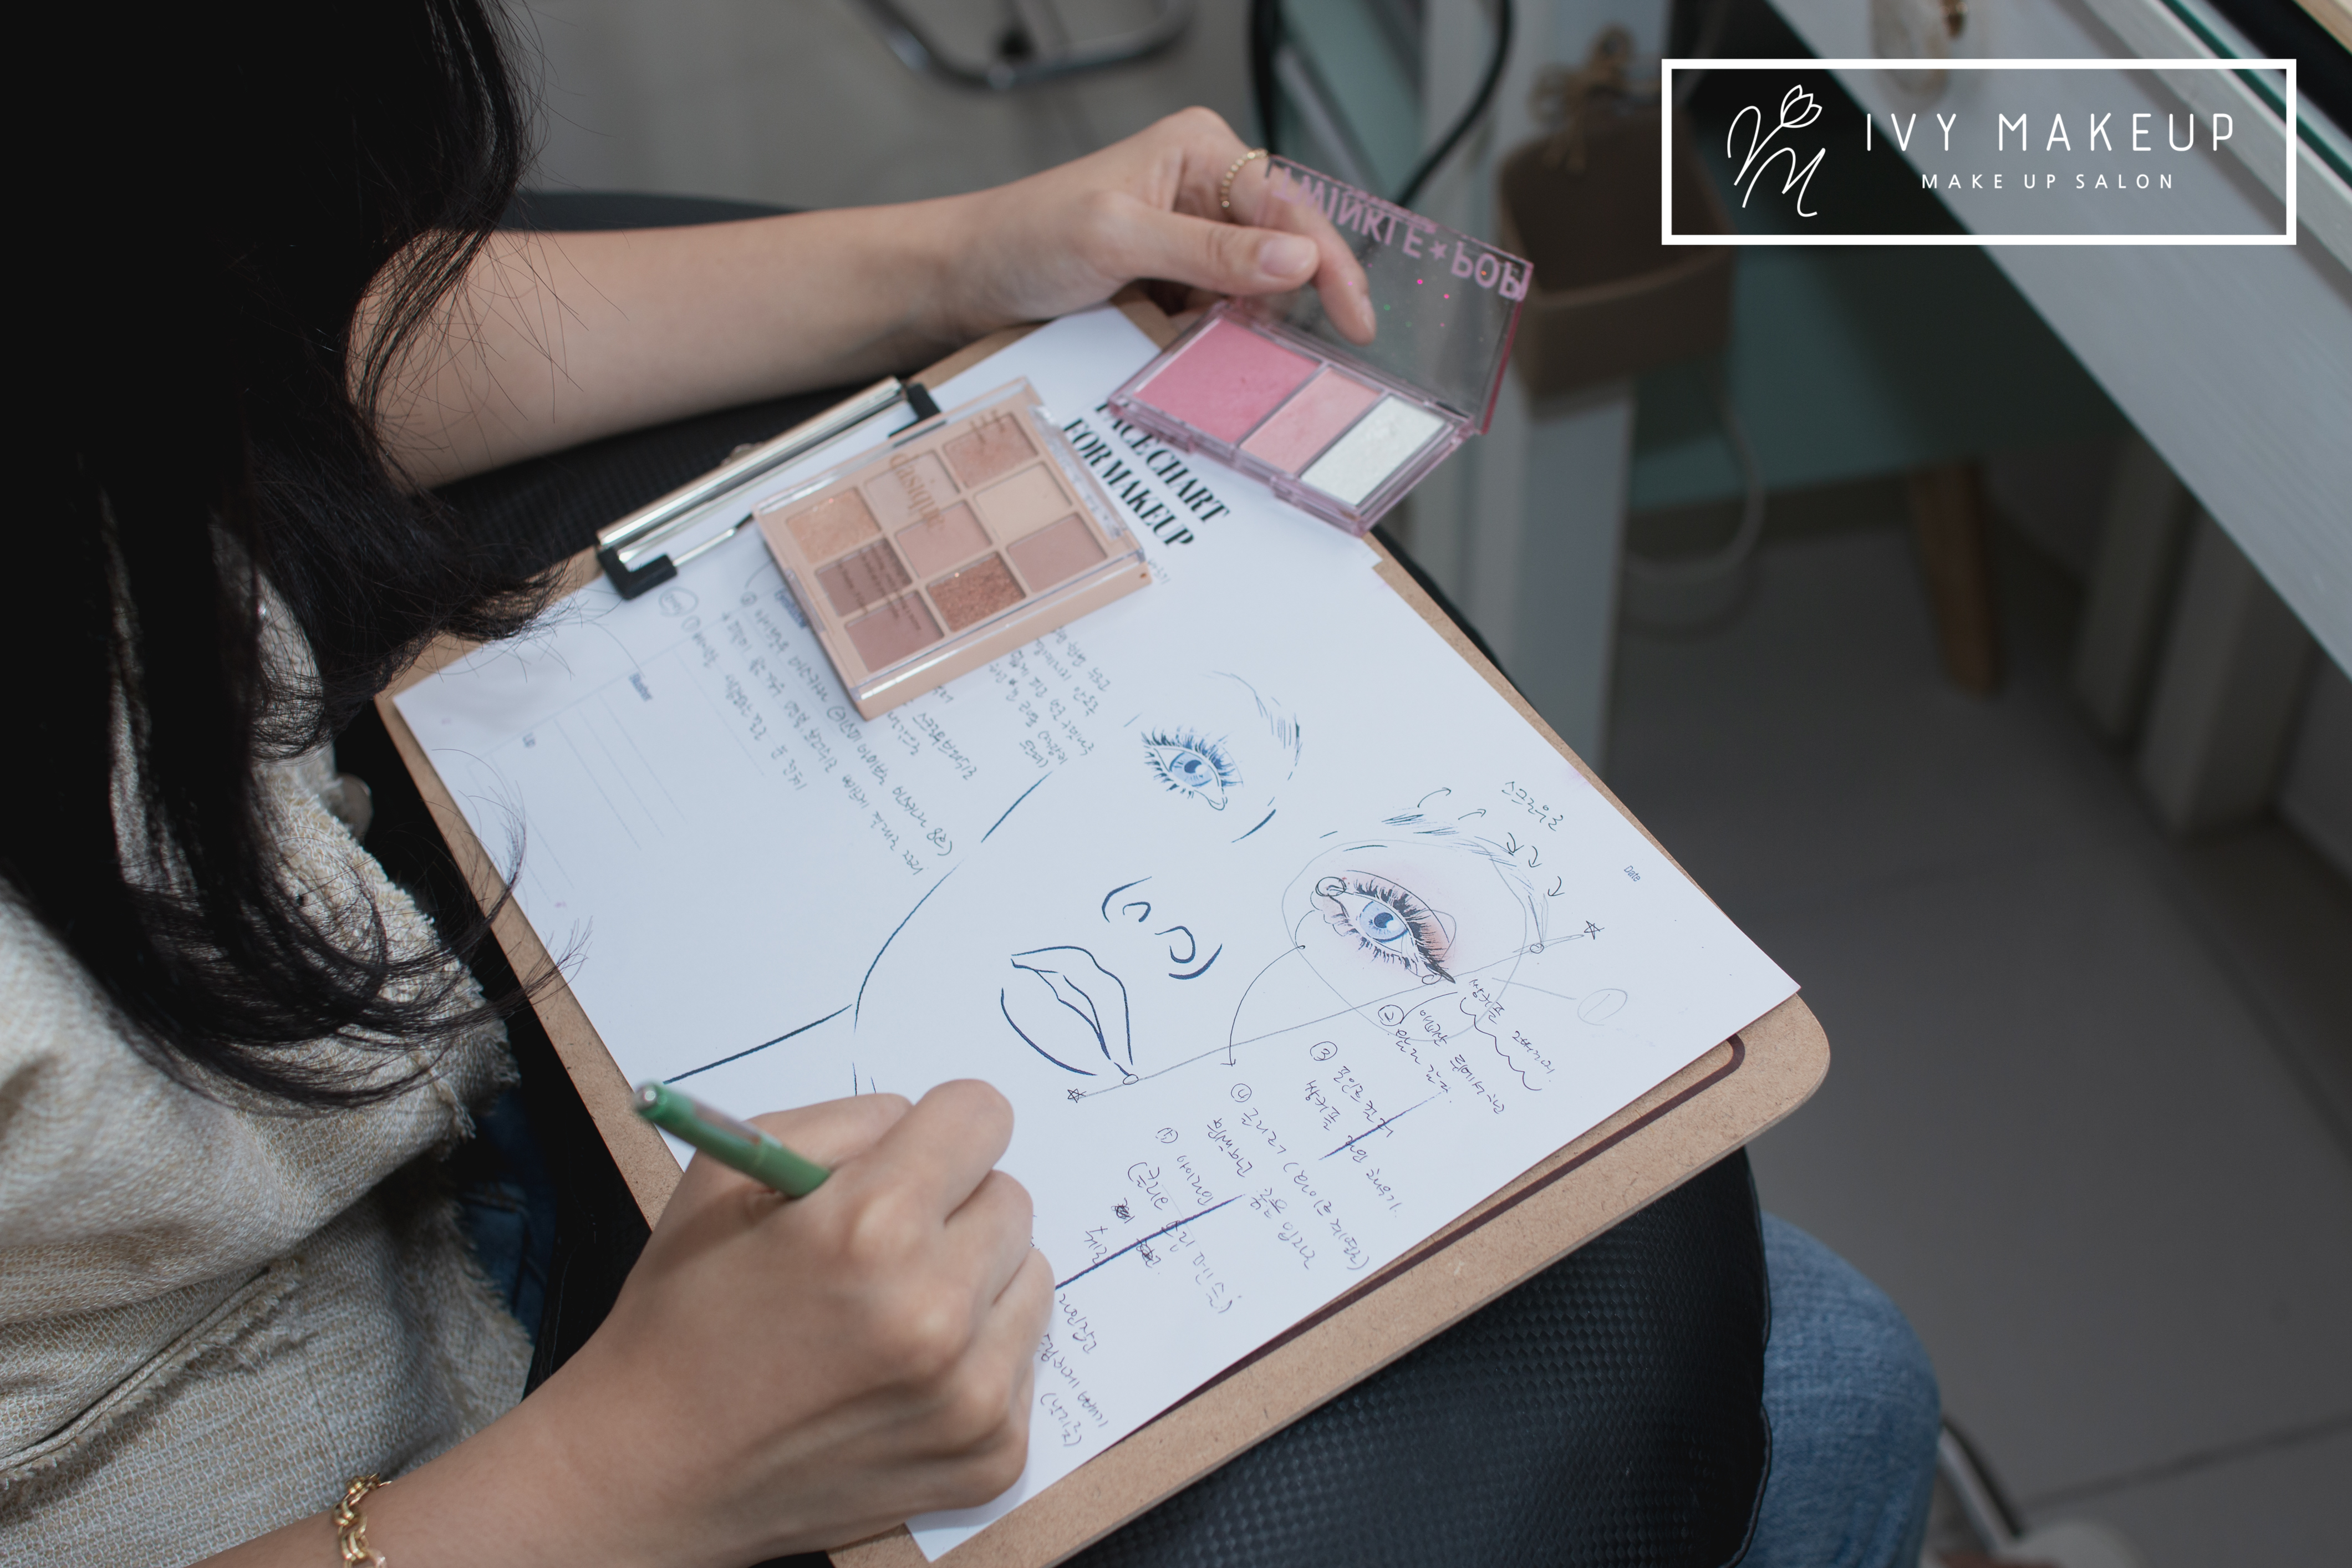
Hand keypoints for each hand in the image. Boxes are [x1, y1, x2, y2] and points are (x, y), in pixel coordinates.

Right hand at [341, 1081, 1051, 1566]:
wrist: (653, 1468)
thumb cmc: (685, 1311)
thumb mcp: (731, 1174)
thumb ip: (847, 1122)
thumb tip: (927, 1123)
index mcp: (873, 1225)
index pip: (984, 1115)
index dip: (941, 1130)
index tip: (915, 1158)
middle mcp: (936, 1311)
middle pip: (1011, 1198)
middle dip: (954, 1208)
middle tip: (881, 1248)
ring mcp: (971, 1396)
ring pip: (1031, 1277)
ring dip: (976, 1282)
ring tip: (890, 1314)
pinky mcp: (990, 1457)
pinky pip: (1023, 1363)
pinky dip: (975, 1361)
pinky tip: (900, 1377)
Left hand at [942, 108, 1376, 344]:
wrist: (965, 280)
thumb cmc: (1024, 238)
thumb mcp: (1118, 238)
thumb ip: (1211, 251)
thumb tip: (1296, 260)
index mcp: (1200, 150)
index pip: (1291, 205)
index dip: (1330, 264)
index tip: (1356, 320)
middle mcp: (1203, 189)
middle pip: (1283, 255)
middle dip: (1275, 306)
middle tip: (1259, 350)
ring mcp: (1191, 240)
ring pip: (1253, 297)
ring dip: (1234, 331)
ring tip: (1184, 341)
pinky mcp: (1175, 283)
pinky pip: (1218, 321)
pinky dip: (1208, 343)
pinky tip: (1176, 348)